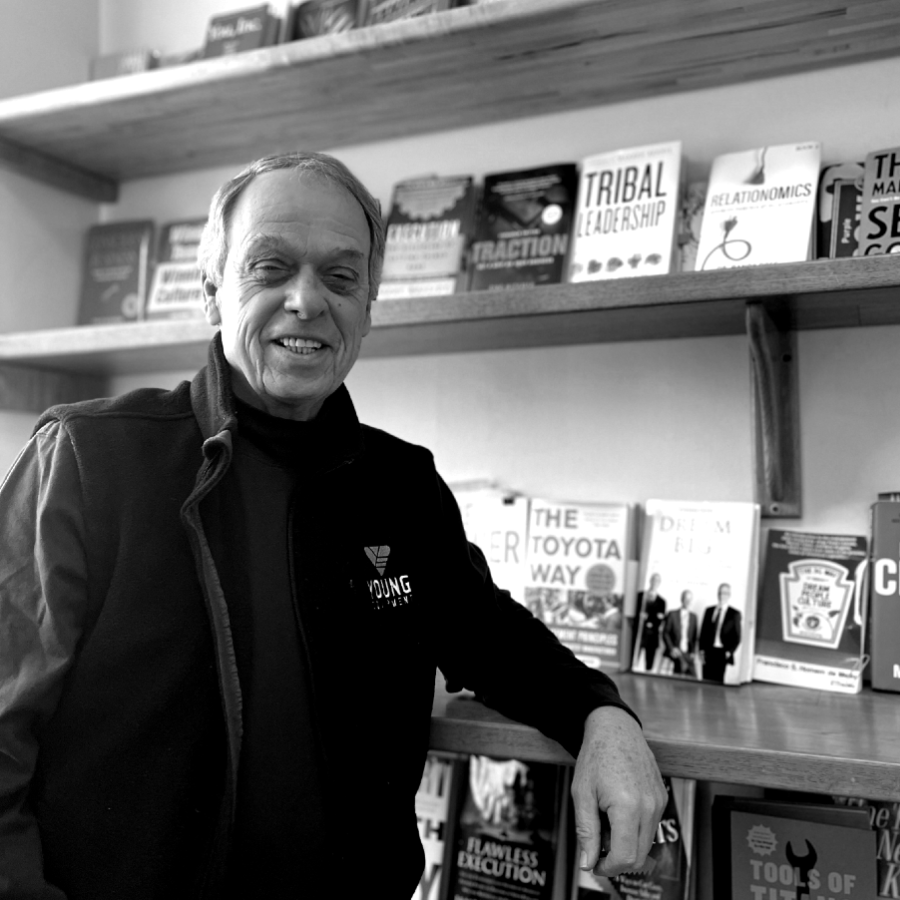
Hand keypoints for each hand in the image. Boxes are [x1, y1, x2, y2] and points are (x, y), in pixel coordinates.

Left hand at [571, 706, 666, 876]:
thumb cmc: (596, 756)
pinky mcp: (662, 798)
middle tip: (596, 843)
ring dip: (626, 843)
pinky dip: (635, 829)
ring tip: (606, 820)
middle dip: (616, 858)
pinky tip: (618, 810)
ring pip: (646, 843)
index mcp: (628, 806)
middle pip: (639, 856)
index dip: (607, 867)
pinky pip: (651, 827)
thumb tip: (587, 862)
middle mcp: (650, 807)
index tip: (594, 863)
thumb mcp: (582, 793)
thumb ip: (586, 831)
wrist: (615, 729)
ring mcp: (659, 802)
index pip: (625, 857)